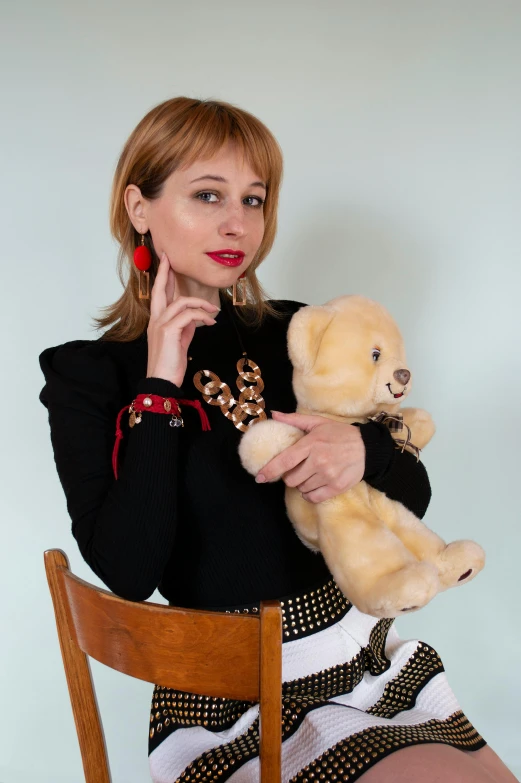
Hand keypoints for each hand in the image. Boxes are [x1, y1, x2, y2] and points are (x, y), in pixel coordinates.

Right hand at [146, 252, 219, 385]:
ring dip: (201, 303)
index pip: (159, 295)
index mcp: (157, 321)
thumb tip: (195, 317)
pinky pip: (189, 315)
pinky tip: (211, 323)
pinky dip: (202, 316)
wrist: (162, 381)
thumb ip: (185, 327)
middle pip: (159, 290)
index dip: (163, 278)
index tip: (167, 263)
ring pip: (181, 302)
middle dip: (166, 273)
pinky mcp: (168, 331)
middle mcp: (155, 320)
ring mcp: (160, 324)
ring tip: (213, 310)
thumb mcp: (180, 341)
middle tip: (170, 258)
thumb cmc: (170, 364)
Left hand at [256, 411, 364, 503]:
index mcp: (311, 444)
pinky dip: (310, 494)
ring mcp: (328, 476)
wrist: (368, 447)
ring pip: (302, 489)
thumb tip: (274, 414)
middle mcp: (319, 461)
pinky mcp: (336, 487)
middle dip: (290, 476)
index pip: (285, 461)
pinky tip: (314, 486)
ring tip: (310, 474)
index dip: (270, 470)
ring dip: (301, 484)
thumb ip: (294, 420)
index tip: (259, 477)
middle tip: (298, 468)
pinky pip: (313, 498)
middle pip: (291, 479)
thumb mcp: (318, 423)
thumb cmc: (340, 434)